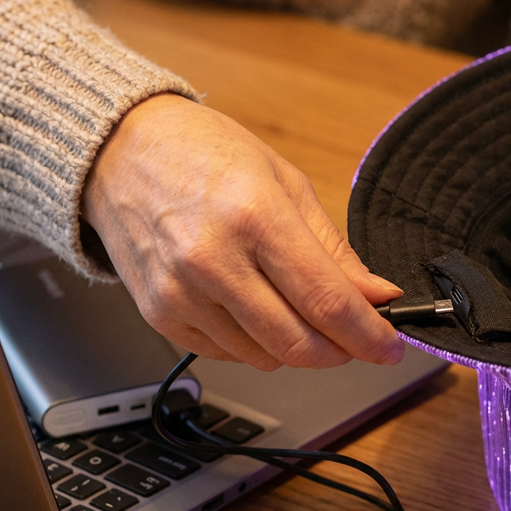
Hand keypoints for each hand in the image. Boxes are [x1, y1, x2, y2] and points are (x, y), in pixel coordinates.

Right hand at [81, 93, 404, 370]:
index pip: (327, 301)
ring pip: (265, 358)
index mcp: (255, 217)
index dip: (369, 336)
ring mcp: (181, 293)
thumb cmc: (205, 155)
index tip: (390, 348)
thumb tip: (377, 295)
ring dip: (297, 346)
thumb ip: (335, 251)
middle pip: (299, 344)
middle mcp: (213, 261)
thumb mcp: (286, 184)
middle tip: (354, 338)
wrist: (120, 153)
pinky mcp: (160, 314)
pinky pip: (228, 355)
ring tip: (294, 307)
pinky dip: (255, 344)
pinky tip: (252, 307)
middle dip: (340, 352)